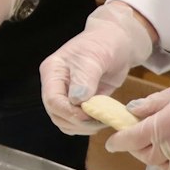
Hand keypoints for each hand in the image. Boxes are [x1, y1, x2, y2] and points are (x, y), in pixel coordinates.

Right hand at [39, 3, 156, 134]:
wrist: (117, 42)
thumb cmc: (104, 43)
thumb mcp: (94, 57)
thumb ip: (85, 78)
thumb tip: (76, 100)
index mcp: (52, 71)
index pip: (52, 99)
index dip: (69, 111)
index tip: (89, 114)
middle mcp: (55, 85)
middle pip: (56, 114)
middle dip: (77, 122)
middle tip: (99, 120)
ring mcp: (66, 95)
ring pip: (65, 122)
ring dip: (83, 127)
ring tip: (103, 120)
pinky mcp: (79, 103)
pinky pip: (77, 122)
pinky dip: (88, 126)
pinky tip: (102, 119)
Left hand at [106, 46, 169, 169]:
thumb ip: (154, 104)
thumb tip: (132, 111)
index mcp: (168, 123)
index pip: (133, 139)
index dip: (119, 141)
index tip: (113, 142)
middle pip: (148, 155)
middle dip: (139, 148)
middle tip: (140, 137)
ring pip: (167, 167)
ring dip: (160, 158)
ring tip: (163, 144)